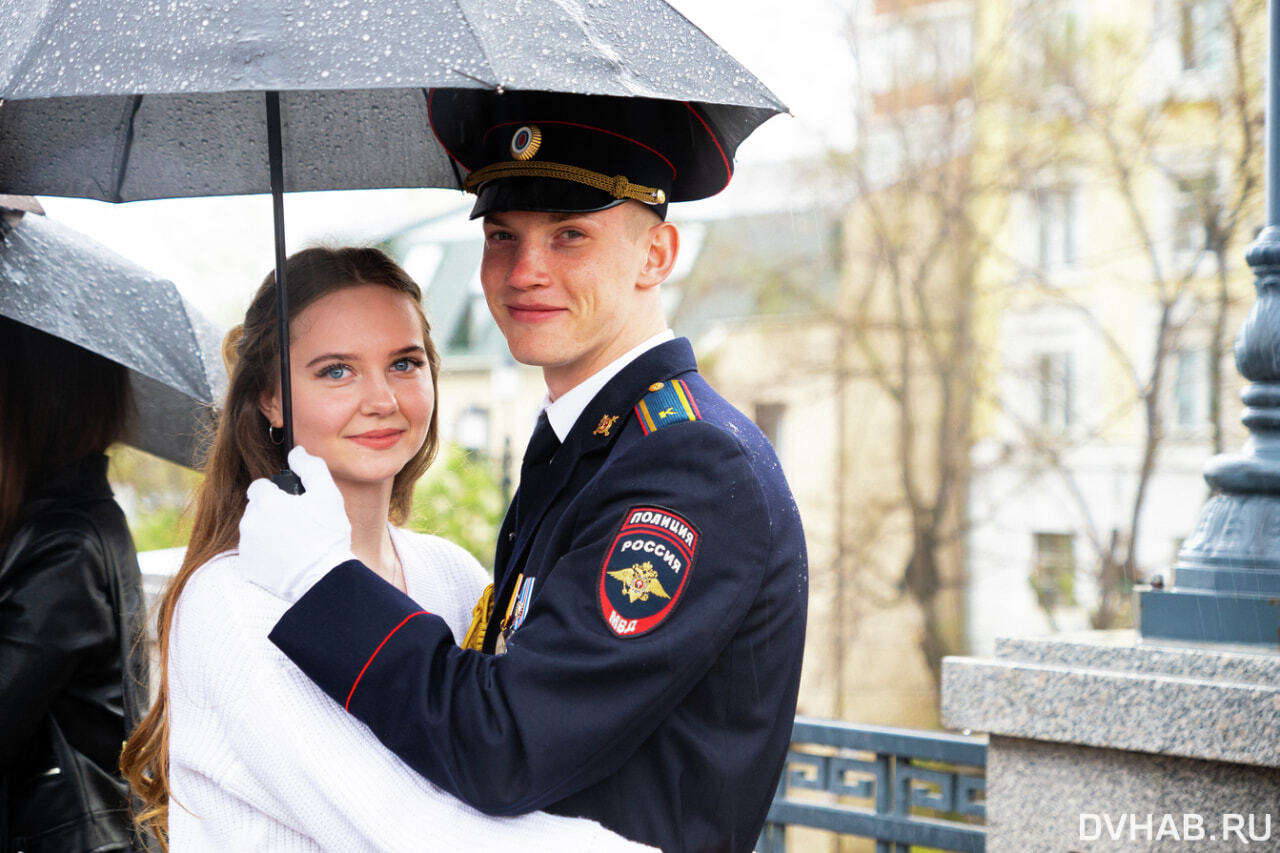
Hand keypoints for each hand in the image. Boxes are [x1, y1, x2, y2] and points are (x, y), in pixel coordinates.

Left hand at [237, 446, 355, 601]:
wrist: (323, 579)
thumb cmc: (327, 536)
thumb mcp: (327, 495)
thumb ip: (311, 467)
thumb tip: (297, 452)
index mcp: (265, 501)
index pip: (260, 487)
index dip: (277, 493)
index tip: (294, 505)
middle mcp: (249, 522)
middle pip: (256, 509)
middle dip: (272, 513)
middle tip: (298, 525)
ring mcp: (247, 547)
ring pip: (254, 531)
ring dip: (268, 533)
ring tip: (294, 544)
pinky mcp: (248, 568)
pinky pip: (254, 555)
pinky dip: (266, 556)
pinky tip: (287, 560)